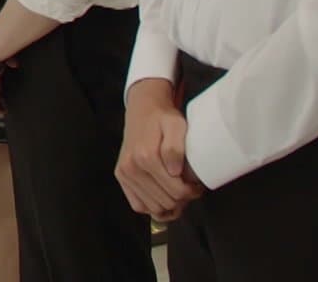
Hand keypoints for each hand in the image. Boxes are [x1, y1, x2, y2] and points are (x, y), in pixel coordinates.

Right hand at [116, 79, 203, 221]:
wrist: (143, 109)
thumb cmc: (163, 118)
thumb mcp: (176, 125)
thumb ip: (175, 147)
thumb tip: (174, 171)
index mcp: (146, 157)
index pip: (176, 192)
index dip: (192, 192)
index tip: (196, 184)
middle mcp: (132, 167)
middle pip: (166, 203)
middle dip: (182, 199)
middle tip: (189, 188)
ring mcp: (125, 173)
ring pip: (153, 209)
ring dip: (168, 205)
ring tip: (177, 191)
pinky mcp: (121, 176)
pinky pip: (138, 205)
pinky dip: (152, 206)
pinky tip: (162, 196)